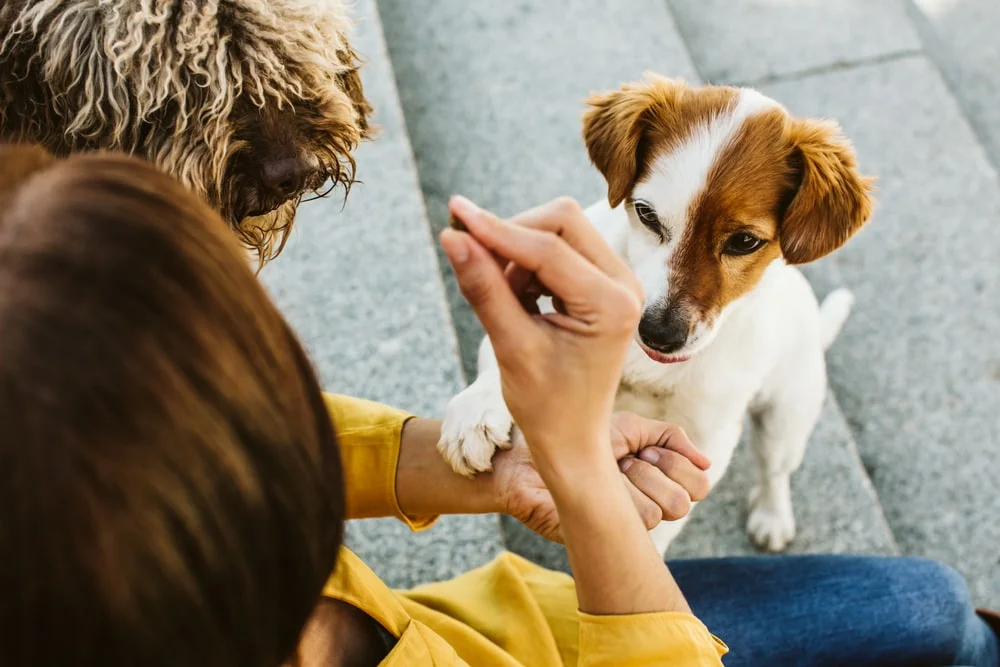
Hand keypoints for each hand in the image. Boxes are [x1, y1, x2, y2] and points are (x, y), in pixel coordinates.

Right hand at [440, 196, 642, 476]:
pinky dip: (529, 266)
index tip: (453, 212)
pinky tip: (519, 302)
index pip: (548, 248)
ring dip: (518, 255)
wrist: (572, 439)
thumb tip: (452, 236)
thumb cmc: (546, 406)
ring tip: (505, 305)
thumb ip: (483, 288)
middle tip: (474, 262)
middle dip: (511, 236)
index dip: (496, 229)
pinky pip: (561, 249)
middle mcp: (625, 284)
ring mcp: (618, 282)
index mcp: (612, 304)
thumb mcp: (510, 346)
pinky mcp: (604, 284)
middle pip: (561, 222)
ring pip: (558, 232)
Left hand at [493, 412, 710, 541]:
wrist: (535, 452)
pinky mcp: (605, 540)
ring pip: (659, 512)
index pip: (698, 485)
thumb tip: (705, 463)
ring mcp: (627, 527)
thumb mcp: (629, 427)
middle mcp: (648, 506)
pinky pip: (633, 524)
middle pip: (684, 501)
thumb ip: (670, 438)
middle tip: (623, 460)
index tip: (645, 449)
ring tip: (605, 472)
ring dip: (630, 482)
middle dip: (653, 471)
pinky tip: (596, 488)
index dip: (677, 463)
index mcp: (658, 482)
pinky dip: (616, 498)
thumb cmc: (579, 438)